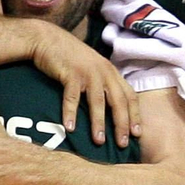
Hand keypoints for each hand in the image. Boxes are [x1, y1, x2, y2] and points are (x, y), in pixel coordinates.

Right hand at [29, 25, 138, 148]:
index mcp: (111, 72)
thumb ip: (103, 83)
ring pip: (97, 101)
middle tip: (122, 144)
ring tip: (99, 141)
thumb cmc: (70, 58)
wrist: (47, 39)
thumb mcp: (93, 68)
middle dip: (121, 124)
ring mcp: (88, 72)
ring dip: (98, 122)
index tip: (137, 134)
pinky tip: (70, 128)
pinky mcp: (71, 73)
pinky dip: (70, 113)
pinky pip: (72, 97)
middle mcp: (104, 72)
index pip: (130, 96)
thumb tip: (110, 109)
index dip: (135, 115)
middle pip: (118, 101)